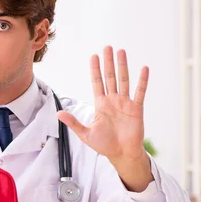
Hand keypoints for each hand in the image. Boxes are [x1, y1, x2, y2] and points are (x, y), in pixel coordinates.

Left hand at [57, 46, 148, 164]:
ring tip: (121, 51)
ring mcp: (125, 103)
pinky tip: (143, 68)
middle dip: (108, 62)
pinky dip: (142, 80)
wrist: (121, 154)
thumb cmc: (104, 144)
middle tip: (107, 47)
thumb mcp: (85, 134)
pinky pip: (140, 92)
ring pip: (124, 80)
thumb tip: (57, 113)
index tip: (93, 56)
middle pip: (110, 77)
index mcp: (100, 104)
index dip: (95, 69)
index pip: (96, 82)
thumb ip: (73, 122)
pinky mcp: (136, 109)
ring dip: (123, 66)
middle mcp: (113, 100)